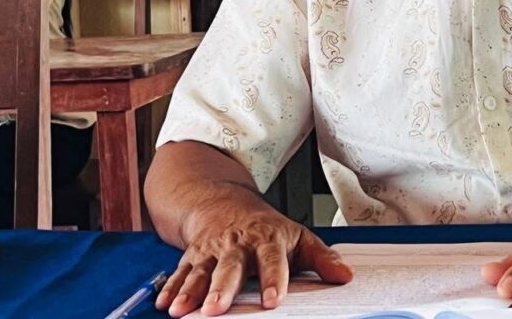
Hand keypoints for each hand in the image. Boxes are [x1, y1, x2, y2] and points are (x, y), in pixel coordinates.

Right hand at [156, 194, 352, 316]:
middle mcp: (237, 245)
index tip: (273, 300)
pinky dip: (172, 288)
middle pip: (230, 267)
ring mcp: (212, 250)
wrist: (225, 203)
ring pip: (201, 271)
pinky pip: (179, 273)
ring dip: (191, 291)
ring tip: (182, 311)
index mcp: (267, 240)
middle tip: (217, 309)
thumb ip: (321, 258)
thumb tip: (345, 276)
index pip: (272, 260)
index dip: (272, 280)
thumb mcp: (297, 237)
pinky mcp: (192, 256)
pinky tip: (165, 305)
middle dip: (222, 288)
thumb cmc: (266, 228)